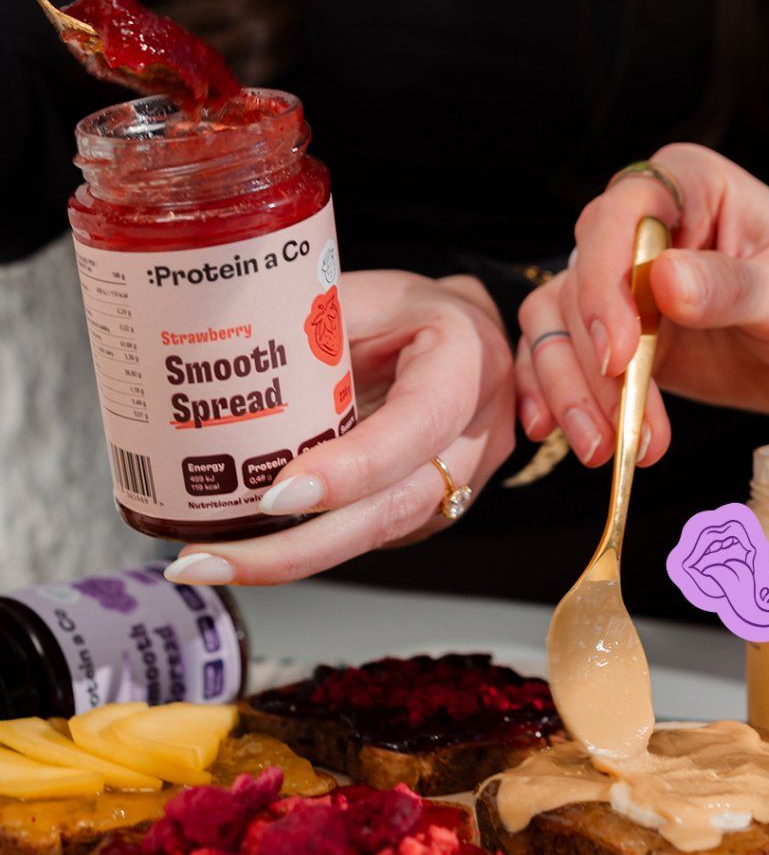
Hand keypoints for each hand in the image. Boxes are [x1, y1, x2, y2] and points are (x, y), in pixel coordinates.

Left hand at [164, 270, 514, 584]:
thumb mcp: (361, 294)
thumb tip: (205, 348)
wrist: (460, 337)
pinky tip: (248, 547)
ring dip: (290, 557)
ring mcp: (462, 478)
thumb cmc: (408, 311)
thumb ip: (307, 326)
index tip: (276, 493)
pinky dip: (308, 545)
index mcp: (466, 361)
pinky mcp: (434, 508)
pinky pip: (371, 535)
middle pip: (395, 507)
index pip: (417, 425)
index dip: (352, 468)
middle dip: (298, 546)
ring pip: (379, 534)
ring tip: (208, 561)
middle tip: (209, 557)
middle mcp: (477, 431)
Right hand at [517, 144, 768, 460]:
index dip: (603, 287)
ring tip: (600, 450)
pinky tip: (555, 434)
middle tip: (615, 431)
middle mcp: (640, 230)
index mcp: (686, 189)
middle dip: (587, 365)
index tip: (619, 355)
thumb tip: (663, 281)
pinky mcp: (621, 337)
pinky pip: (566, 359)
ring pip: (557, 327)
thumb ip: (730, 287)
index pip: (614, 221)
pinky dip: (558, 397)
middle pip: (575, 285)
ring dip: (567, 391)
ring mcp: (624, 287)